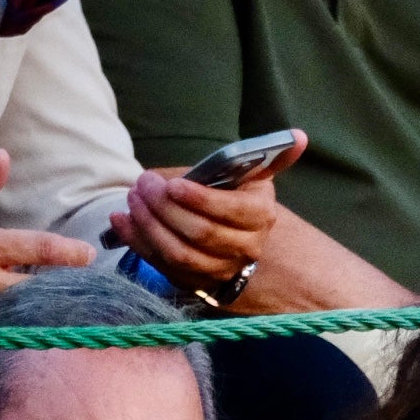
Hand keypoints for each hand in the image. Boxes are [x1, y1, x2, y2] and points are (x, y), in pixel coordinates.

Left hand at [104, 135, 294, 292]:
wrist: (233, 232)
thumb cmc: (235, 193)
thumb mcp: (252, 173)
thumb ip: (270, 155)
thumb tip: (301, 137)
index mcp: (259, 215)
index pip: (229, 212)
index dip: (198, 200)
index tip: (172, 183)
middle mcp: (244, 247)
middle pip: (201, 235)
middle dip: (166, 209)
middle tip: (143, 185)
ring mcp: (218, 269)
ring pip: (180, 255)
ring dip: (150, 227)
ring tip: (131, 200)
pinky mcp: (192, 282)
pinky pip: (160, 265)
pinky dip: (136, 243)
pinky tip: (119, 220)